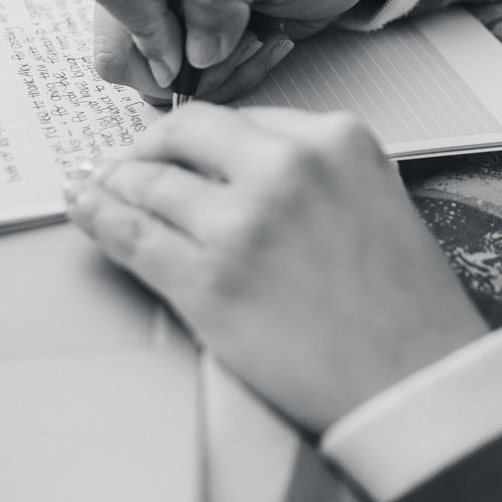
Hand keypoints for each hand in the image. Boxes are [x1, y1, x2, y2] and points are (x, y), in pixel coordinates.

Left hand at [66, 103, 487, 431]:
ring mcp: (243, 222)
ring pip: (149, 184)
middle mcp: (287, 166)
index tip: (177, 150)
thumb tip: (236, 172)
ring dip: (112, 184)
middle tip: (126, 164)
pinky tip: (83, 209)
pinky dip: (98, 218)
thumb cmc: (407, 306)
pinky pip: (132, 236)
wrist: (418, 381)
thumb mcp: (376, 199)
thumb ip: (315, 173)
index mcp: (337, 138)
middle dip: (146, 149)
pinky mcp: (208, 281)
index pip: (241, 120)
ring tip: (93, 188)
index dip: (198, 140)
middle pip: (185, 135)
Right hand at [83, 0, 398, 101]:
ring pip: (134, 66)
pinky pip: (158, 76)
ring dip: (199, 76)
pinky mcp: (161, 21)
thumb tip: (191, 52)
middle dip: (178, 64)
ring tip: (251, 43)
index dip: (148, 27)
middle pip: (113, 36)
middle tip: (241, 46)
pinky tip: (243, 51)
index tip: (196, 52)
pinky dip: (206, 80)